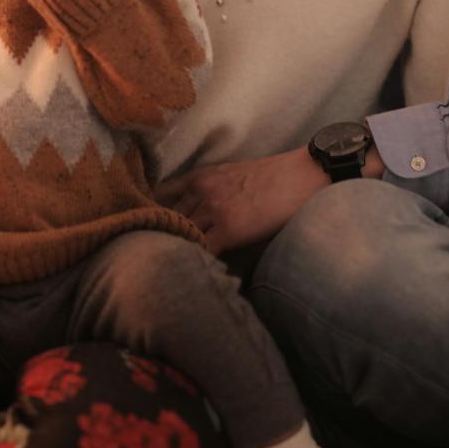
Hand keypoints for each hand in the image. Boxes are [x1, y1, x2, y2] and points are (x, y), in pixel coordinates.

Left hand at [155, 147, 329, 253]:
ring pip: (179, 235)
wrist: (304, 174)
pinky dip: (197, 262)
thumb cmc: (275, 177)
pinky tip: (195, 273)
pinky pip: (201, 251)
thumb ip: (208, 191)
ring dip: (176, 251)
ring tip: (169, 270)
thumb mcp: (231, 175)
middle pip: (164, 219)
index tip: (144, 228)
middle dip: (158, 236)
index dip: (150, 214)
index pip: (158, 198)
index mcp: (199, 177)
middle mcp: (200, 191)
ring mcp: (213, 209)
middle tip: (151, 256)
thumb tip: (195, 216)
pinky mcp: (229, 229)